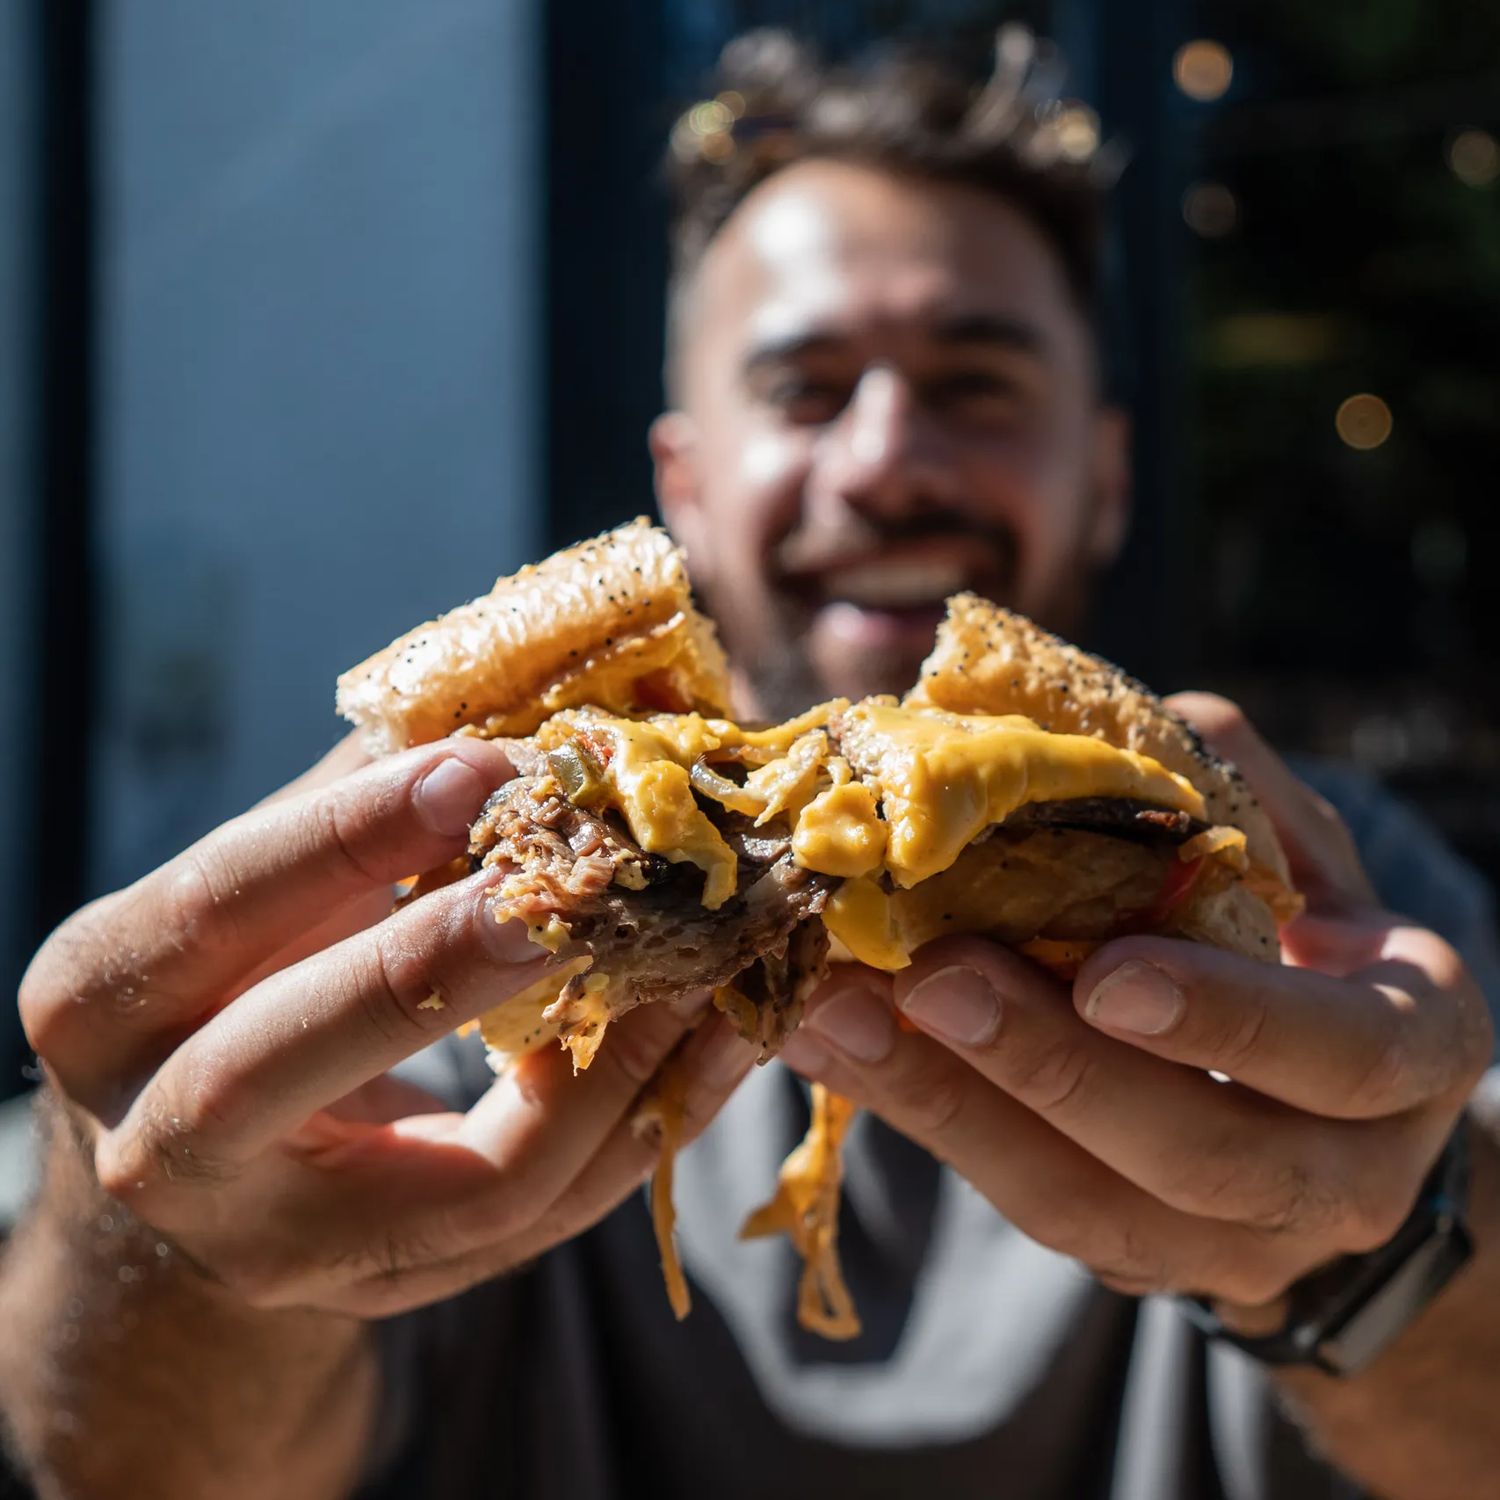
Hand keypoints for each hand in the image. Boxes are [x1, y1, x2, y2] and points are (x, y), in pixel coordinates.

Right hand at [19, 735, 756, 1318]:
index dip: (344, 839)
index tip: (477, 768)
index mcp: (104, 1003)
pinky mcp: (398, 1287)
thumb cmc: (243, 982)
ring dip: (607, 1062)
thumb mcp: (263, 894)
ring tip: (696, 963)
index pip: (213, 911)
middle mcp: (158, 1146)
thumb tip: (500, 702)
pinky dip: (643, 1121)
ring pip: (466, 1184)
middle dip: (428, 970)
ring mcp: (283, 1245)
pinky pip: (546, 1217)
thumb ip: (355, 810)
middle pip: (273, 1070)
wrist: (212, 1172)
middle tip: (566, 887)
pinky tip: (715, 1039)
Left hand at [777, 694, 1492, 1322]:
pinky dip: (924, 1121)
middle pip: (1200, 1154)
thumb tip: (1099, 727)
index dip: (1228, 1021)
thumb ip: (1226, 796)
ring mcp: (1236, 1244)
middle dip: (1052, 1069)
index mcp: (1408, 1049)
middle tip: (931, 979)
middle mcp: (1342, 1172)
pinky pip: (1025, 1204)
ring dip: (951, 1108)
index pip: (1342, 1053)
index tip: (1105, 977)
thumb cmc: (1300, 941)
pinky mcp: (1134, 1258)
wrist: (1320, 1103)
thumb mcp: (1301, 859)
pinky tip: (835, 1048)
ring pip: (1090, 1208)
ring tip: (836, 1017)